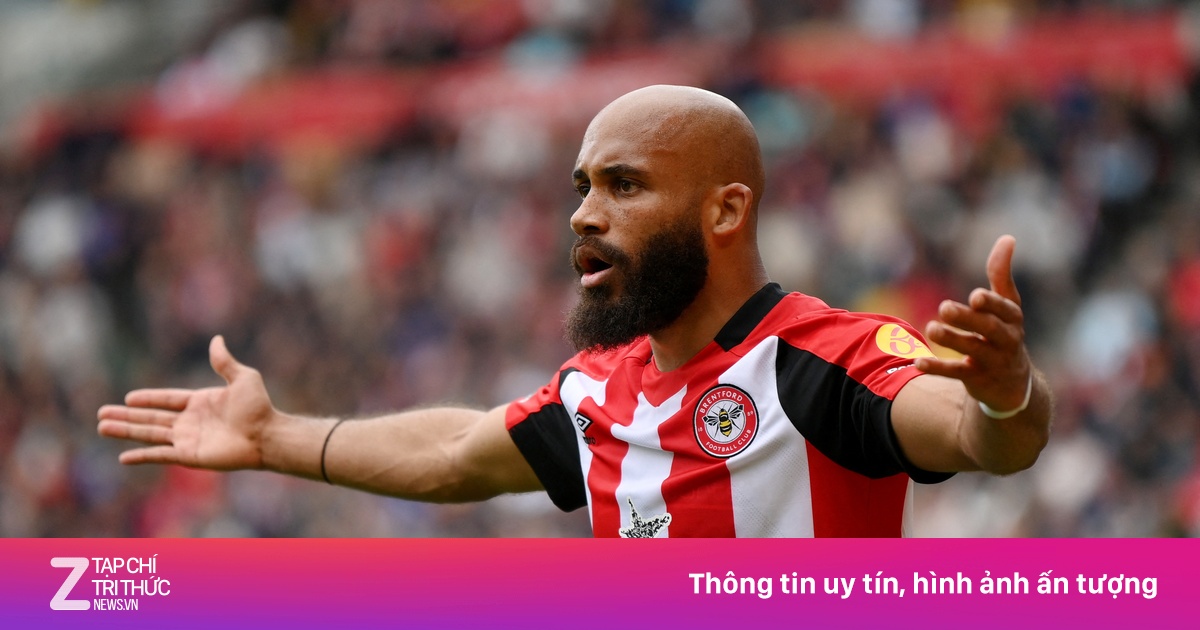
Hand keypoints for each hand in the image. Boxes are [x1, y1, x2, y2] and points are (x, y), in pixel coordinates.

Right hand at [97, 335, 275, 469]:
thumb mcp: (243, 378)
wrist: (266, 434)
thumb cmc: (259, 407)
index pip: (167, 400)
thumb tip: (217, 339)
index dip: (148, 399)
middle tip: (101, 414)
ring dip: (125, 431)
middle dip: (126, 416)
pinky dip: (142, 456)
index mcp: (200, 403)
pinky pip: (160, 455)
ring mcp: (188, 439)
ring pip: (149, 434)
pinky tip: (123, 458)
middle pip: (151, 418)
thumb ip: (225, 362)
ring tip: (102, 428)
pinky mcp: (189, 455)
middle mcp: (190, 422)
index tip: (128, 398)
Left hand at [914, 235, 1031, 412]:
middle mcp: (1007, 340)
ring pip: (973, 350)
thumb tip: (1007, 238)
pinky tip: (918, 362)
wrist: (1012, 385)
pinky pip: (957, 373)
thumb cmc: (1005, 334)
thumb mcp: (1007, 306)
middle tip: (944, 307)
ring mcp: (993, 361)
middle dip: (968, 318)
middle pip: (989, 328)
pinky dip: (938, 368)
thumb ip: (1002, 275)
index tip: (975, 296)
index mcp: (1013, 319)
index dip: (992, 304)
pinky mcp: (977, 379)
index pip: (1005, 309)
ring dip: (951, 339)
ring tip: (931, 328)